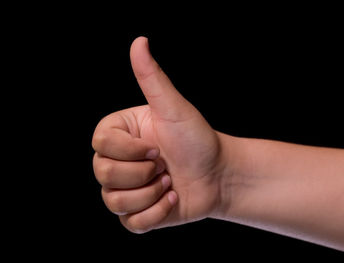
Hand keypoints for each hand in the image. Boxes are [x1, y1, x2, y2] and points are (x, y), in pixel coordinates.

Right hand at [92, 37, 226, 232]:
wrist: (218, 173)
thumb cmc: (197, 138)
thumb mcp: (174, 107)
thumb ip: (152, 77)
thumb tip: (139, 41)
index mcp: (120, 135)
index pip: (100, 145)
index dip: (130, 150)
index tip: (157, 146)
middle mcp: (118, 161)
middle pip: (103, 174)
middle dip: (142, 172)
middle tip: (165, 164)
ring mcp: (125, 189)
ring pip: (114, 201)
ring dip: (150, 193)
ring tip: (169, 181)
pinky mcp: (136, 213)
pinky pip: (130, 222)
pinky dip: (156, 213)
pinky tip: (171, 198)